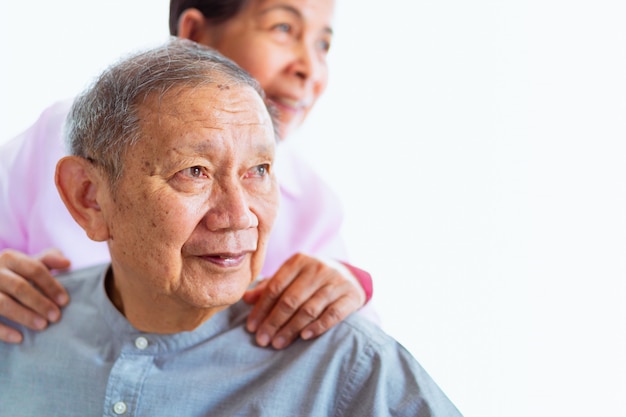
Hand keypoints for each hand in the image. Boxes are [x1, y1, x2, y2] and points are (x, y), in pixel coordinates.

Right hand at [0, 248, 69, 342]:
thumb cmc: (13, 274)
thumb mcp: (27, 264)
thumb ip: (47, 260)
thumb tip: (67, 263)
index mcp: (9, 258)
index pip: (34, 269)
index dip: (51, 285)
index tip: (65, 301)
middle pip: (19, 287)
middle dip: (40, 303)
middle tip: (56, 317)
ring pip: (3, 303)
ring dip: (24, 316)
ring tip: (42, 326)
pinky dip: (3, 331)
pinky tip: (19, 338)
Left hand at [243, 253, 365, 348]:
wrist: (350, 276)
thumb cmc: (312, 279)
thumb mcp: (292, 277)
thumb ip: (270, 287)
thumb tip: (245, 299)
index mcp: (299, 261)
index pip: (275, 287)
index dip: (261, 308)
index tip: (251, 327)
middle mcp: (318, 268)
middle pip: (291, 299)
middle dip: (273, 322)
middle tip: (262, 340)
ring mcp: (336, 282)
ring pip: (309, 309)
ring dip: (291, 329)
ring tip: (278, 344)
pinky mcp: (351, 296)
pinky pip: (333, 314)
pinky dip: (318, 326)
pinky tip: (304, 337)